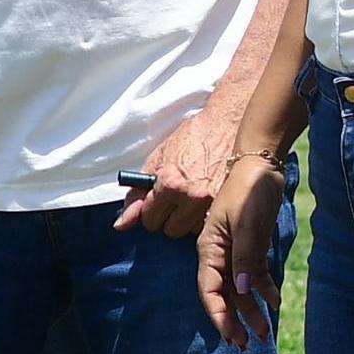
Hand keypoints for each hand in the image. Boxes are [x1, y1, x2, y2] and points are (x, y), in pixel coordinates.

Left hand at [118, 106, 242, 237]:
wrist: (226, 123)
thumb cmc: (193, 136)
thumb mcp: (158, 158)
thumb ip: (138, 193)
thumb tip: (122, 224)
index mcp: (170, 183)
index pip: (150, 220)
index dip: (151, 212)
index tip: (156, 205)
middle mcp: (192, 196)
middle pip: (171, 230)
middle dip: (170, 218)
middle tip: (175, 201)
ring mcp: (214, 201)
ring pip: (192, 231)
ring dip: (190, 219)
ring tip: (194, 198)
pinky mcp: (230, 203)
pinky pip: (211, 224)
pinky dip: (206, 217)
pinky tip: (207, 201)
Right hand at [197, 152, 290, 348]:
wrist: (262, 164)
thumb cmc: (250, 190)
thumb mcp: (248, 223)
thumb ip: (245, 257)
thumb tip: (243, 289)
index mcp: (210, 248)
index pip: (209, 290)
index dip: (219, 315)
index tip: (232, 337)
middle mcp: (220, 254)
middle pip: (225, 295)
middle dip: (235, 321)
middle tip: (249, 345)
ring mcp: (236, 251)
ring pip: (241, 288)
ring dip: (251, 310)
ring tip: (264, 333)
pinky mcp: (252, 246)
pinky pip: (255, 274)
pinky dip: (264, 290)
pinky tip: (274, 302)